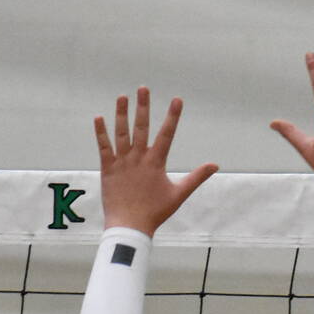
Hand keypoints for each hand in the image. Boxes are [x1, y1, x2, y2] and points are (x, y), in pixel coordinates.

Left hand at [94, 88, 218, 235]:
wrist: (129, 226)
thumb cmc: (155, 212)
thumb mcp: (179, 194)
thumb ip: (196, 177)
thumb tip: (215, 165)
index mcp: (156, 162)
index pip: (167, 134)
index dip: (172, 116)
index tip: (177, 99)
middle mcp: (138, 158)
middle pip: (141, 127)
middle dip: (143, 106)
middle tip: (143, 88)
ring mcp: (122, 162)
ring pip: (121, 133)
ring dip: (121, 114)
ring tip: (123, 96)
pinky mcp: (107, 169)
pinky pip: (103, 147)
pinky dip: (101, 132)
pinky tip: (99, 117)